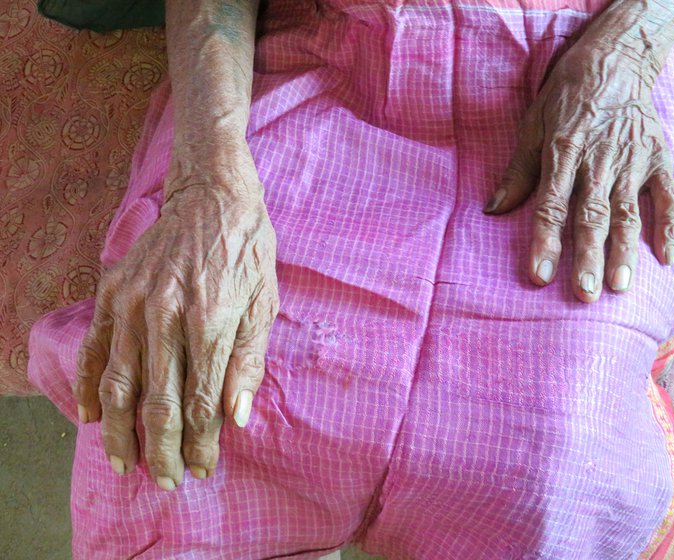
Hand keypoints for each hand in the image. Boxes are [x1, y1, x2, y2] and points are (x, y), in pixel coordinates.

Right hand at [74, 147, 278, 489]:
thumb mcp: (264, 304)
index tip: (202, 468)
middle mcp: (167, 316)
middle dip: (162, 450)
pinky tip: (91, 416)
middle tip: (164, 480)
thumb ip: (248, 363)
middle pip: (159, 402)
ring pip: (118, 384)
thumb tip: (237, 418)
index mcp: (212, 321)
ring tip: (123, 462)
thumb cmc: (248, 251)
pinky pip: (93, 348)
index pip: (201, 402)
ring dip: (120, 431)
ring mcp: (134, 303)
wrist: (212, 196)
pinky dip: (88, 386)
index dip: (200, 443)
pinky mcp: (113, 291)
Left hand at [484, 42, 673, 302]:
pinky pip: (668, 195)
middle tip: (584, 294)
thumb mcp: (532, 127)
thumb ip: (518, 172)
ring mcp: (632, 160)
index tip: (539, 276)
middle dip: (588, 258)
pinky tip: (666, 257)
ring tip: (619, 286)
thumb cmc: (564, 98)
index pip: (552, 206)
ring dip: (624, 252)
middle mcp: (599, 161)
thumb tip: (493, 210)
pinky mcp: (658, 157)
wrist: (612, 63)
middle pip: (592, 217)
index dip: (545, 243)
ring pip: (628, 213)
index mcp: (563, 154)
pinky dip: (670, 225)